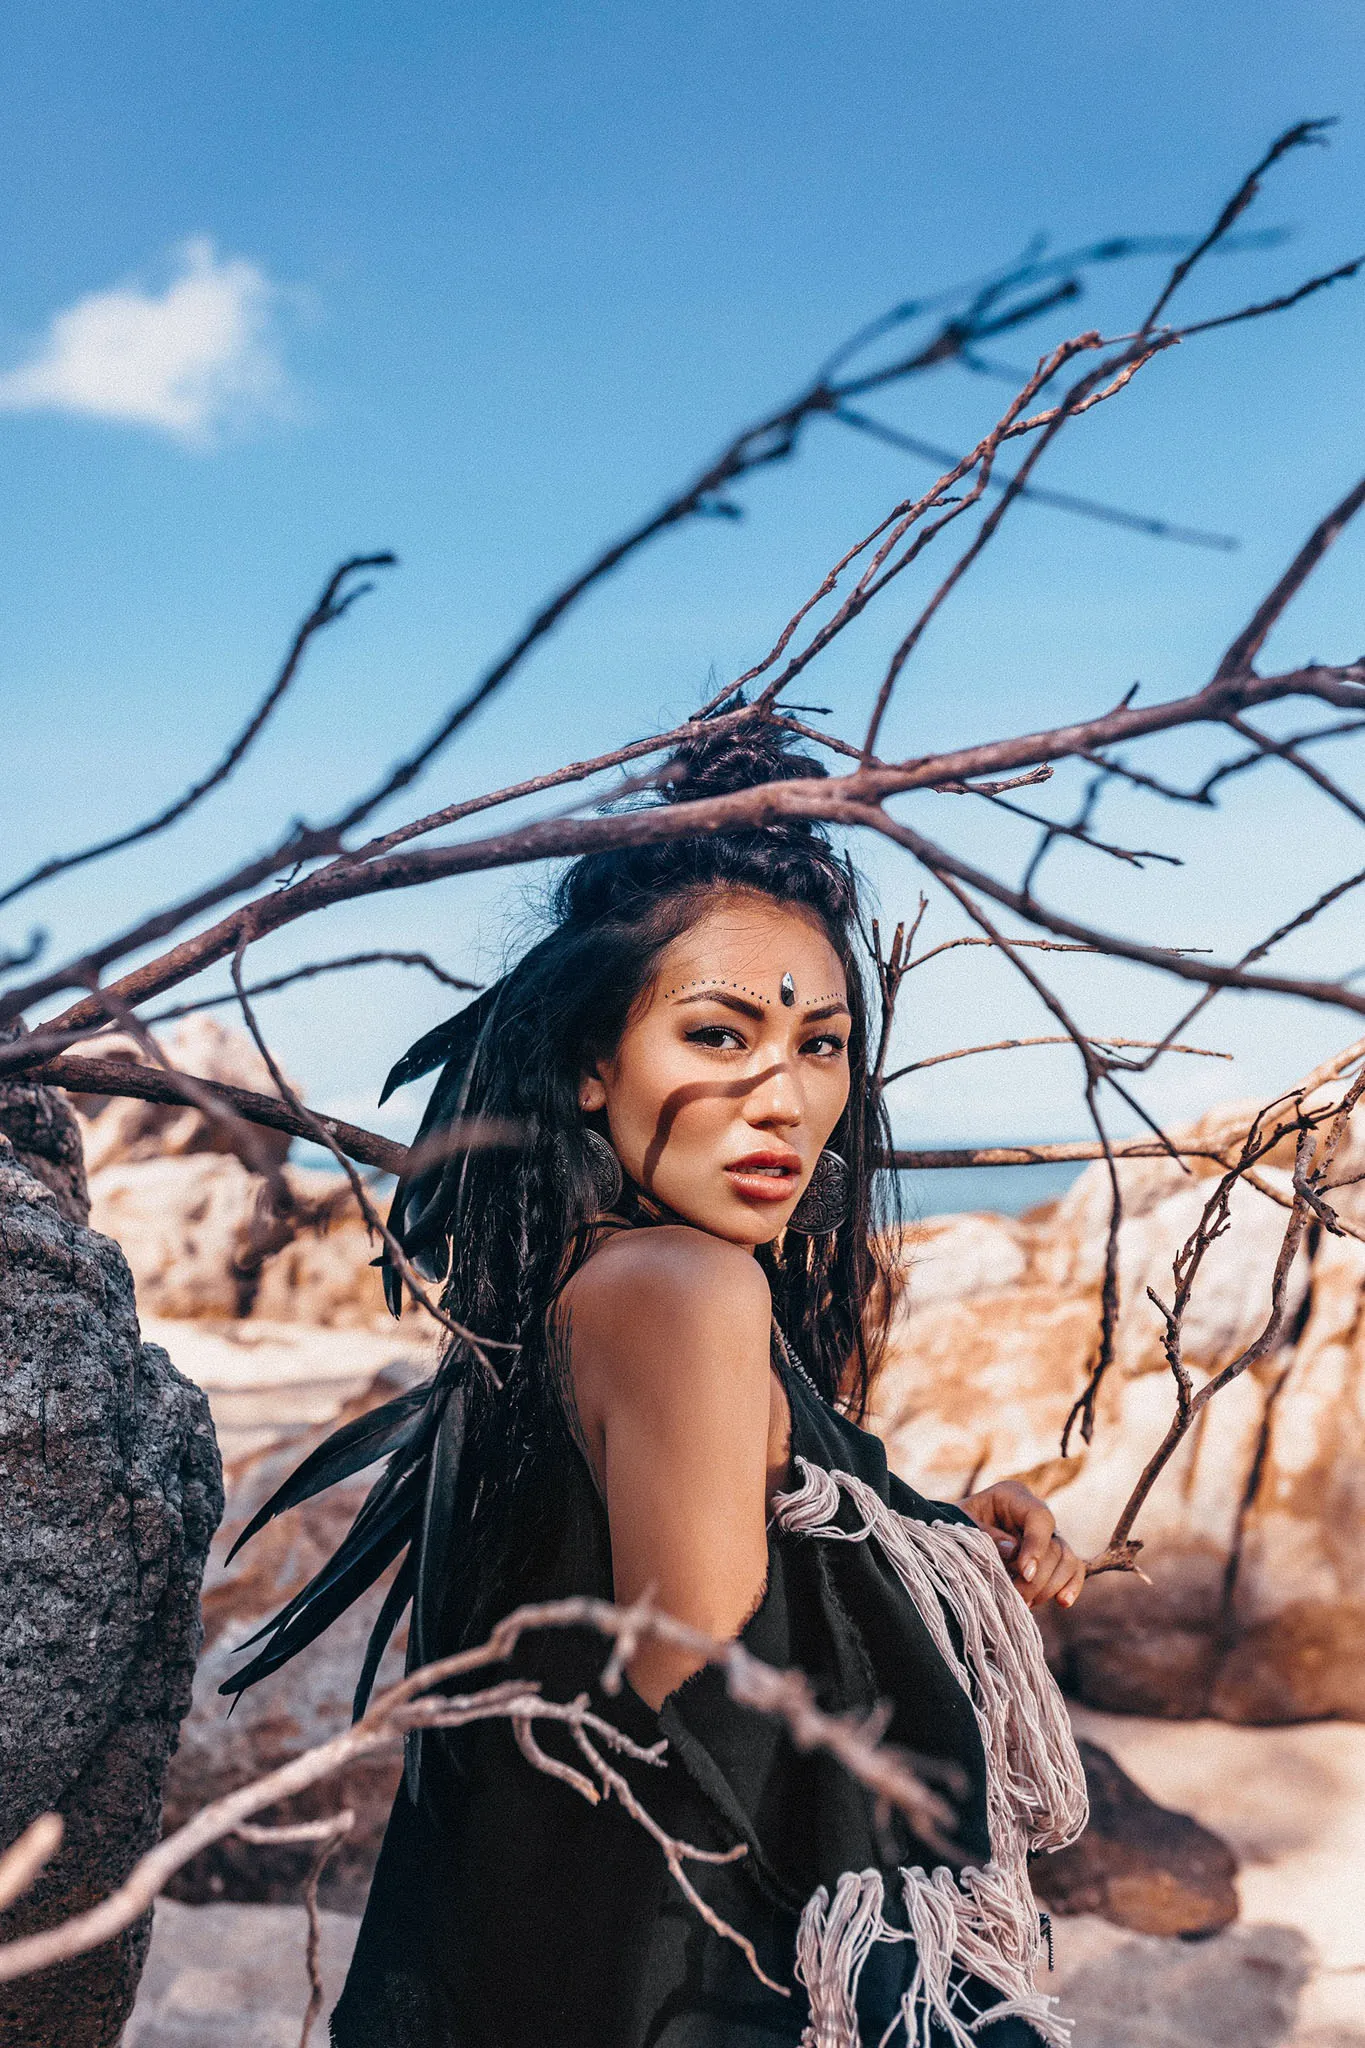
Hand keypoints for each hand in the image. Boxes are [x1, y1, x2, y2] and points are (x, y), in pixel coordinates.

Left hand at [961, 1479, 1085, 1610]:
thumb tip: (1012, 1550)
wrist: (951, 1542)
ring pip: (1066, 1560)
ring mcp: (1046, 1536)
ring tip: (1024, 1603)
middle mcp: (1034, 1514)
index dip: (1036, 1546)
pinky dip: (1071, 1585)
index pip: (1039, 1517)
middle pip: (1054, 1545)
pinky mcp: (1051, 1558)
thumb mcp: (959, 1528)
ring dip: (1049, 1586)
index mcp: (1012, 1496)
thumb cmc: (953, 1530)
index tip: (1025, 1572)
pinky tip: (1063, 1602)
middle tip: (1017, 1596)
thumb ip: (984, 1536)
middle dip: (1037, 1577)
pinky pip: (1073, 1570)